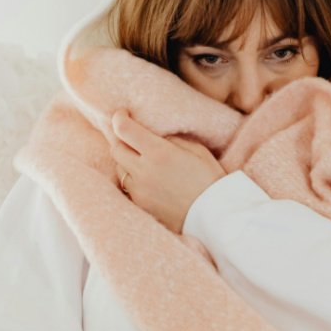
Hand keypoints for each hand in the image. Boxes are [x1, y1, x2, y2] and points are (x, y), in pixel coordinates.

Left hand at [109, 108, 226, 233]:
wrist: (215, 216)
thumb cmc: (210, 180)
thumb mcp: (197, 150)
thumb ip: (171, 140)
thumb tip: (154, 135)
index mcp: (159, 153)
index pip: (124, 129)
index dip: (119, 118)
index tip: (122, 114)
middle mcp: (143, 171)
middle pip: (116, 149)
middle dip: (122, 140)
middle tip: (134, 138)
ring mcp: (139, 191)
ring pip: (119, 169)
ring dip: (127, 161)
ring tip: (143, 161)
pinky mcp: (140, 206)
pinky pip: (127, 187)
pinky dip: (133, 180)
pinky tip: (149, 180)